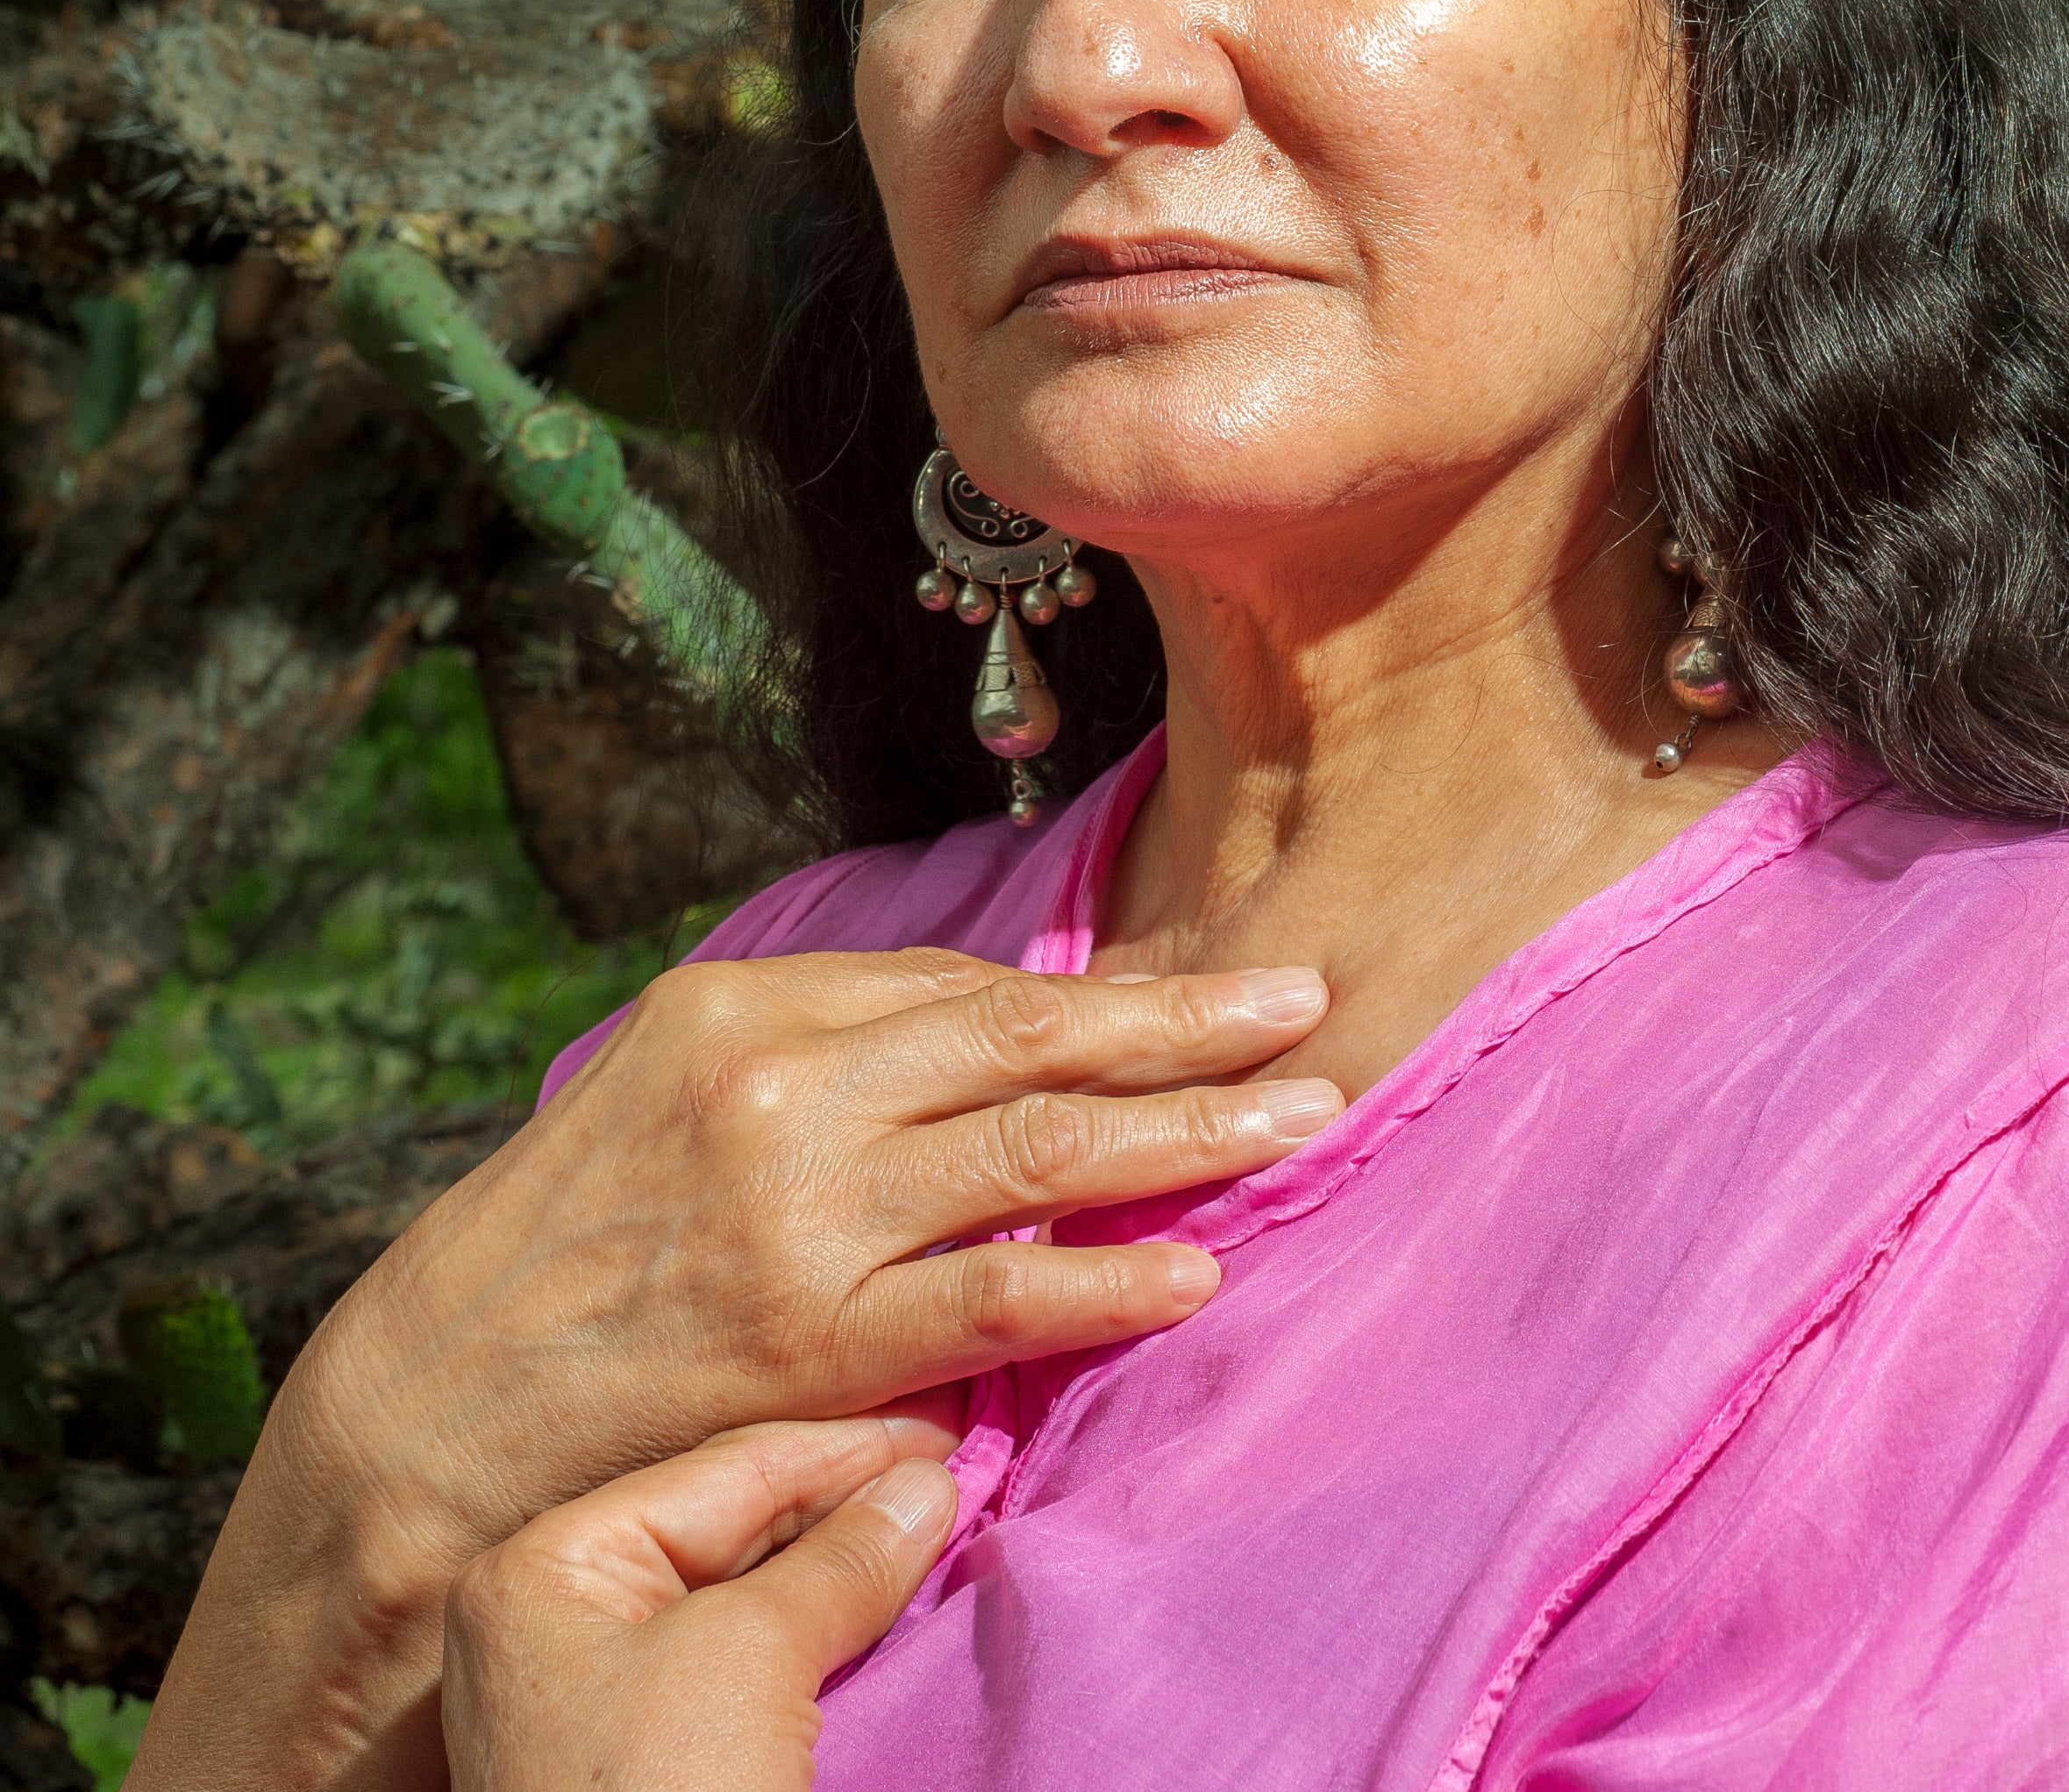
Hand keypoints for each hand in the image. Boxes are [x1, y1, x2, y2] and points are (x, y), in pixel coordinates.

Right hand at [133, 946, 1332, 1791]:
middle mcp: (783, 1083)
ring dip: (1185, 1134)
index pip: (967, 984)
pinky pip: (992, 1301)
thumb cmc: (573, 1235)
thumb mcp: (678, 1085)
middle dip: (1184, 1024)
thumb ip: (829, 1051)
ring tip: (1298, 1115)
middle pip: (1027, 1038)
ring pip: (1035, 1153)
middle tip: (1309, 1003)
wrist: (443, 1401)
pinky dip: (1102, 1280)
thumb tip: (1002, 1031)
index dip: (1107, 988)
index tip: (1215, 985)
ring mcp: (801, 1212)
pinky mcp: (811, 1343)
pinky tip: (1192, 1267)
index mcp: (747, 1002)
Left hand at [440, 1419, 959, 1791]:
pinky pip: (747, 1670)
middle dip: (849, 1505)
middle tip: (965, 1472)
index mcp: (546, 1569)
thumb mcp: (751, 1656)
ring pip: (748, 1600)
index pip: (724, 1469)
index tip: (957, 1424)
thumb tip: (929, 1486)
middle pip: (734, 1528)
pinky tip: (892, 1614)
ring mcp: (597, 1703)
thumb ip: (842, 1558)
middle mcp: (557, 1621)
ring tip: (944, 1532)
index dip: (849, 1446)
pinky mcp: (648, 1769)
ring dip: (845, 1573)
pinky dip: (823, 1641)